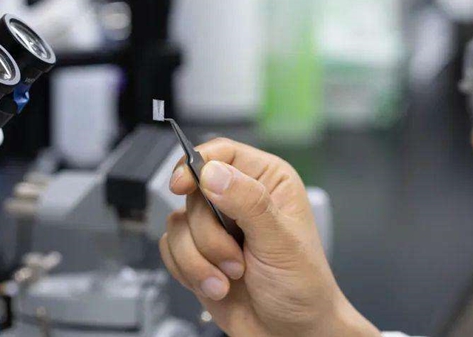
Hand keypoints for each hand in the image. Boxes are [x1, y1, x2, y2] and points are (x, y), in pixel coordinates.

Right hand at [159, 138, 379, 336]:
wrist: (292, 334)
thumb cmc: (302, 288)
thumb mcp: (280, 242)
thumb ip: (248, 202)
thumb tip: (212, 173)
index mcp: (265, 181)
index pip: (220, 152)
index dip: (196, 165)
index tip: (183, 186)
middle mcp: (237, 198)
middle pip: (193, 193)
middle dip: (209, 235)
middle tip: (237, 259)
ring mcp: (214, 227)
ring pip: (176, 224)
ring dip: (201, 260)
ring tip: (231, 277)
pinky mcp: (196, 252)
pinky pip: (170, 249)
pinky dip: (189, 272)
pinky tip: (216, 284)